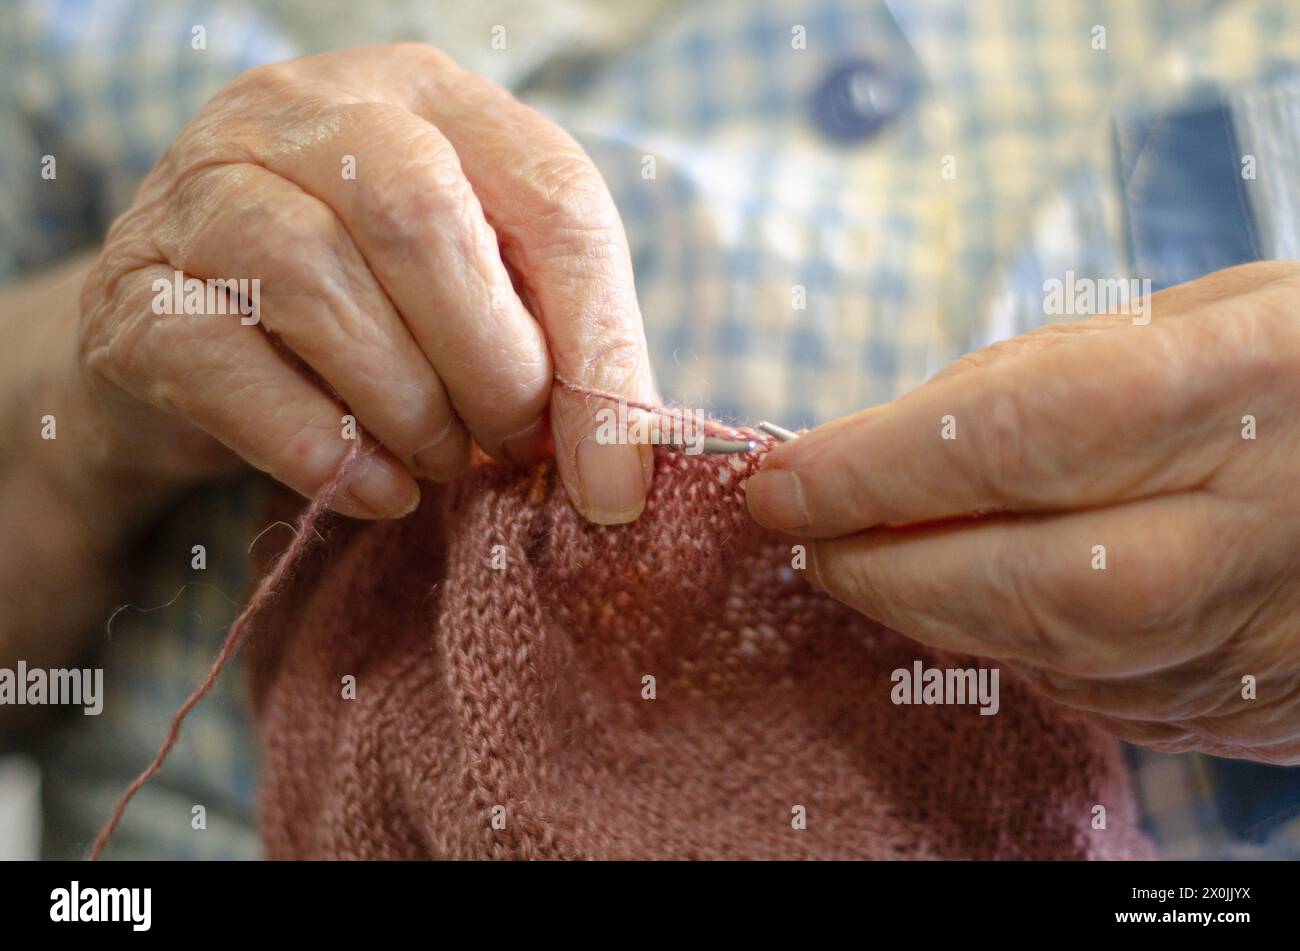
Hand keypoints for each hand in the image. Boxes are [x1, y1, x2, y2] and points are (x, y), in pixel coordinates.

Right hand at [76, 43, 654, 524]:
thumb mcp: (481, 307)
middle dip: (491, 367)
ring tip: (436, 463)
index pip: (552, 199)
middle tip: (505, 450)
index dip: (601, 349)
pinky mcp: (133, 296)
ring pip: (319, 280)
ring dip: (406, 407)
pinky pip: (225, 365)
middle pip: (423, 218)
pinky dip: (316, 446)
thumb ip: (557, 356)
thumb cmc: (372, 319)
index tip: (614, 480)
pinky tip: (370, 488)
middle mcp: (306, 111)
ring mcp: (202, 191)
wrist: (191, 344)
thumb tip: (618, 474)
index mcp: (430, 100)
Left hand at [746, 261, 1299, 762]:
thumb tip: (883, 446)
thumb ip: (1035, 380)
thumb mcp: (1191, 316)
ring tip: (870, 556)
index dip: (877, 468)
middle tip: (802, 533)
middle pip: (1019, 580)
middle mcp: (1258, 528)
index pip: (1022, 438)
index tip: (779, 480)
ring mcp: (1259, 639)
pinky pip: (1087, 690)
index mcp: (1252, 383)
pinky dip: (1004, 645)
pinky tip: (979, 595)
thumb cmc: (1297, 369)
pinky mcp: (1243, 707)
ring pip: (1043, 654)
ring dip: (926, 608)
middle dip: (878, 563)